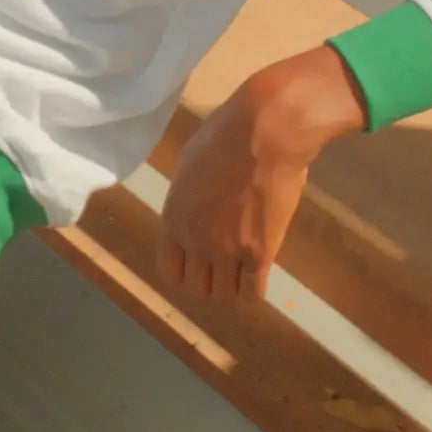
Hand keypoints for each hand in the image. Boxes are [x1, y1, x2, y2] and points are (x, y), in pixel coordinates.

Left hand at [157, 46, 366, 303]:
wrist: (263, 135)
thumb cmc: (223, 136)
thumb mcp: (189, 163)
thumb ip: (188, 193)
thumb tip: (196, 201)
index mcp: (173, 219)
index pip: (168, 270)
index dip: (183, 269)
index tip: (195, 261)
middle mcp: (196, 243)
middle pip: (196, 288)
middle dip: (208, 280)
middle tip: (221, 266)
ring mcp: (228, 252)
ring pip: (224, 296)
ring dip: (231, 286)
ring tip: (241, 271)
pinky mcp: (261, 255)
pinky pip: (253, 293)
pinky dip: (254, 290)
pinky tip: (258, 274)